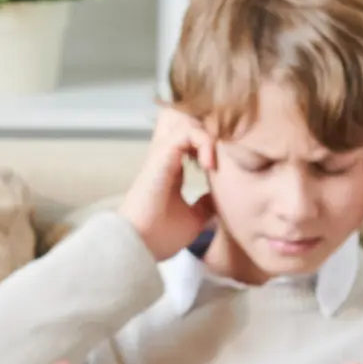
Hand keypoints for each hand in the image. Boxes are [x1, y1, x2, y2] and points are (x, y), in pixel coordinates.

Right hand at [122, 106, 217, 261]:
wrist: (140, 245)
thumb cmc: (160, 236)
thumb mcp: (194, 219)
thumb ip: (207, 203)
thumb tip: (222, 195)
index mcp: (170, 167)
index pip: (191, 137)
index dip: (210, 143)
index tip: (222, 167)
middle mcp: (165, 155)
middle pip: (184, 118)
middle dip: (208, 129)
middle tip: (220, 155)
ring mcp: (163, 153)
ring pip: (187, 118)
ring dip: (207, 134)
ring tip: (215, 160)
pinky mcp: (162, 154)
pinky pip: (188, 130)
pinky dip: (205, 142)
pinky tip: (210, 166)